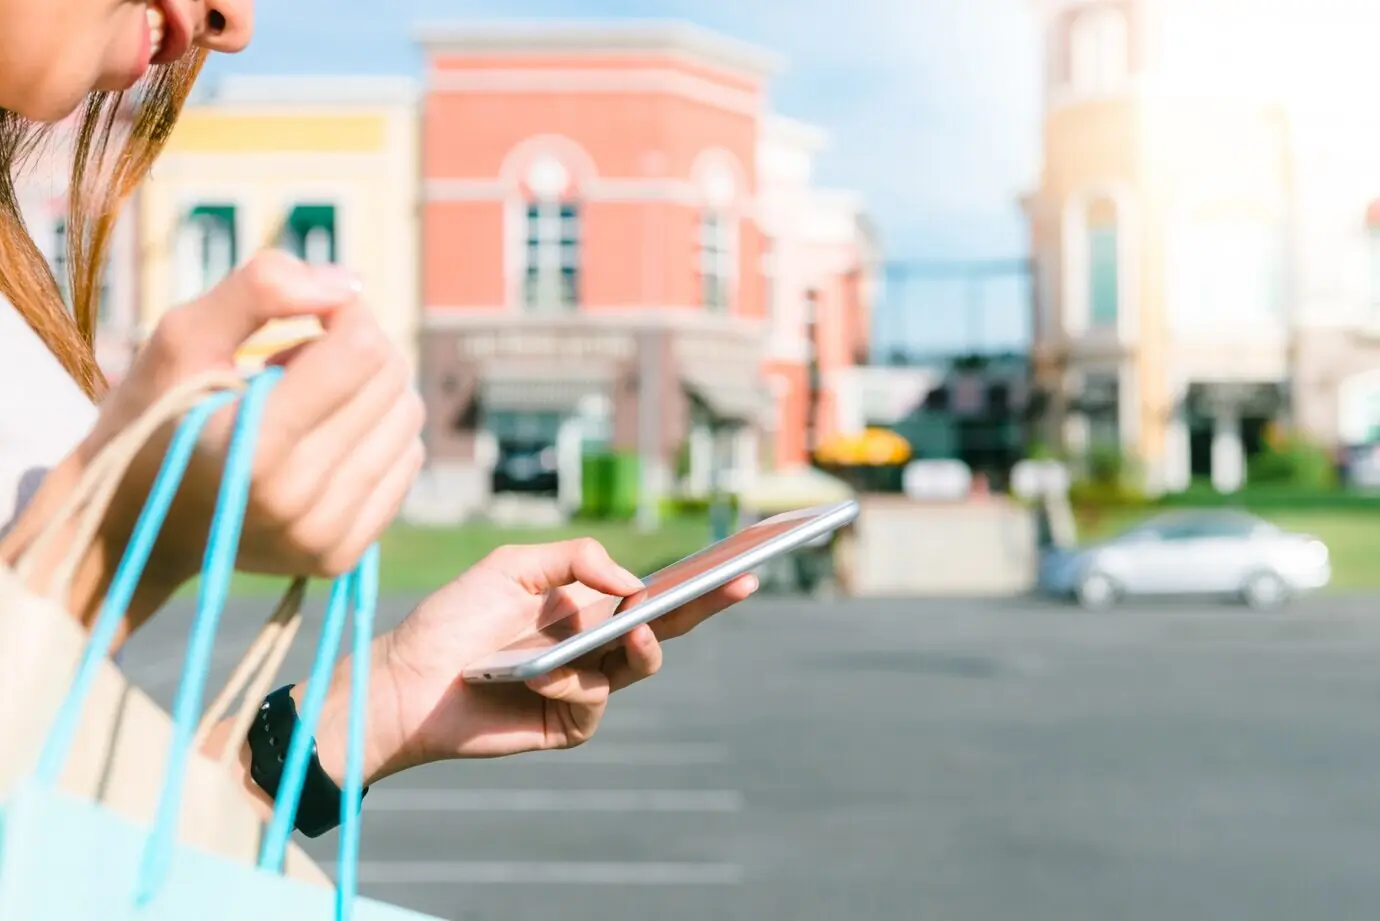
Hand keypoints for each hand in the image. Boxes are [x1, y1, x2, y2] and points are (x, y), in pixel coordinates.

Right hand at [2, 251, 423, 640]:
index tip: (304, 322)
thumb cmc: (156, 415)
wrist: (134, 525)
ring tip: (305, 402)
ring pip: (407, 420)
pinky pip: (406, 463)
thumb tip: (351, 284)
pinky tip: (321, 438)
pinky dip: (375, 435)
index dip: (342, 315)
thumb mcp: (183, 337)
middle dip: (355, 350)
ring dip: (368, 392)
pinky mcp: (343, 555)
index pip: (361, 350)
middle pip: (392, 382)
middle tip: (296, 362)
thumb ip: (261, 290)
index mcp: (253, 446)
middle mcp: (296, 501)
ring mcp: (323, 535)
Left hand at [307, 539, 757, 783]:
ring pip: (638, 665)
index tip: (736, 561)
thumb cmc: (454, 618)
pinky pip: (593, 700)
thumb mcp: (512, 567)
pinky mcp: (567, 723)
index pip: (651, 591)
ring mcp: (584, 685)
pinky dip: (573, 682)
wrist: (407, 681)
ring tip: (639, 627)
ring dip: (641, 646)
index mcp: (586, 606)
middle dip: (705, 605)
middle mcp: (594, 644)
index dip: (694, 580)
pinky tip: (542, 673)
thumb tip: (634, 584)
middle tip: (739, 584)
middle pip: (665, 626)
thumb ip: (576, 560)